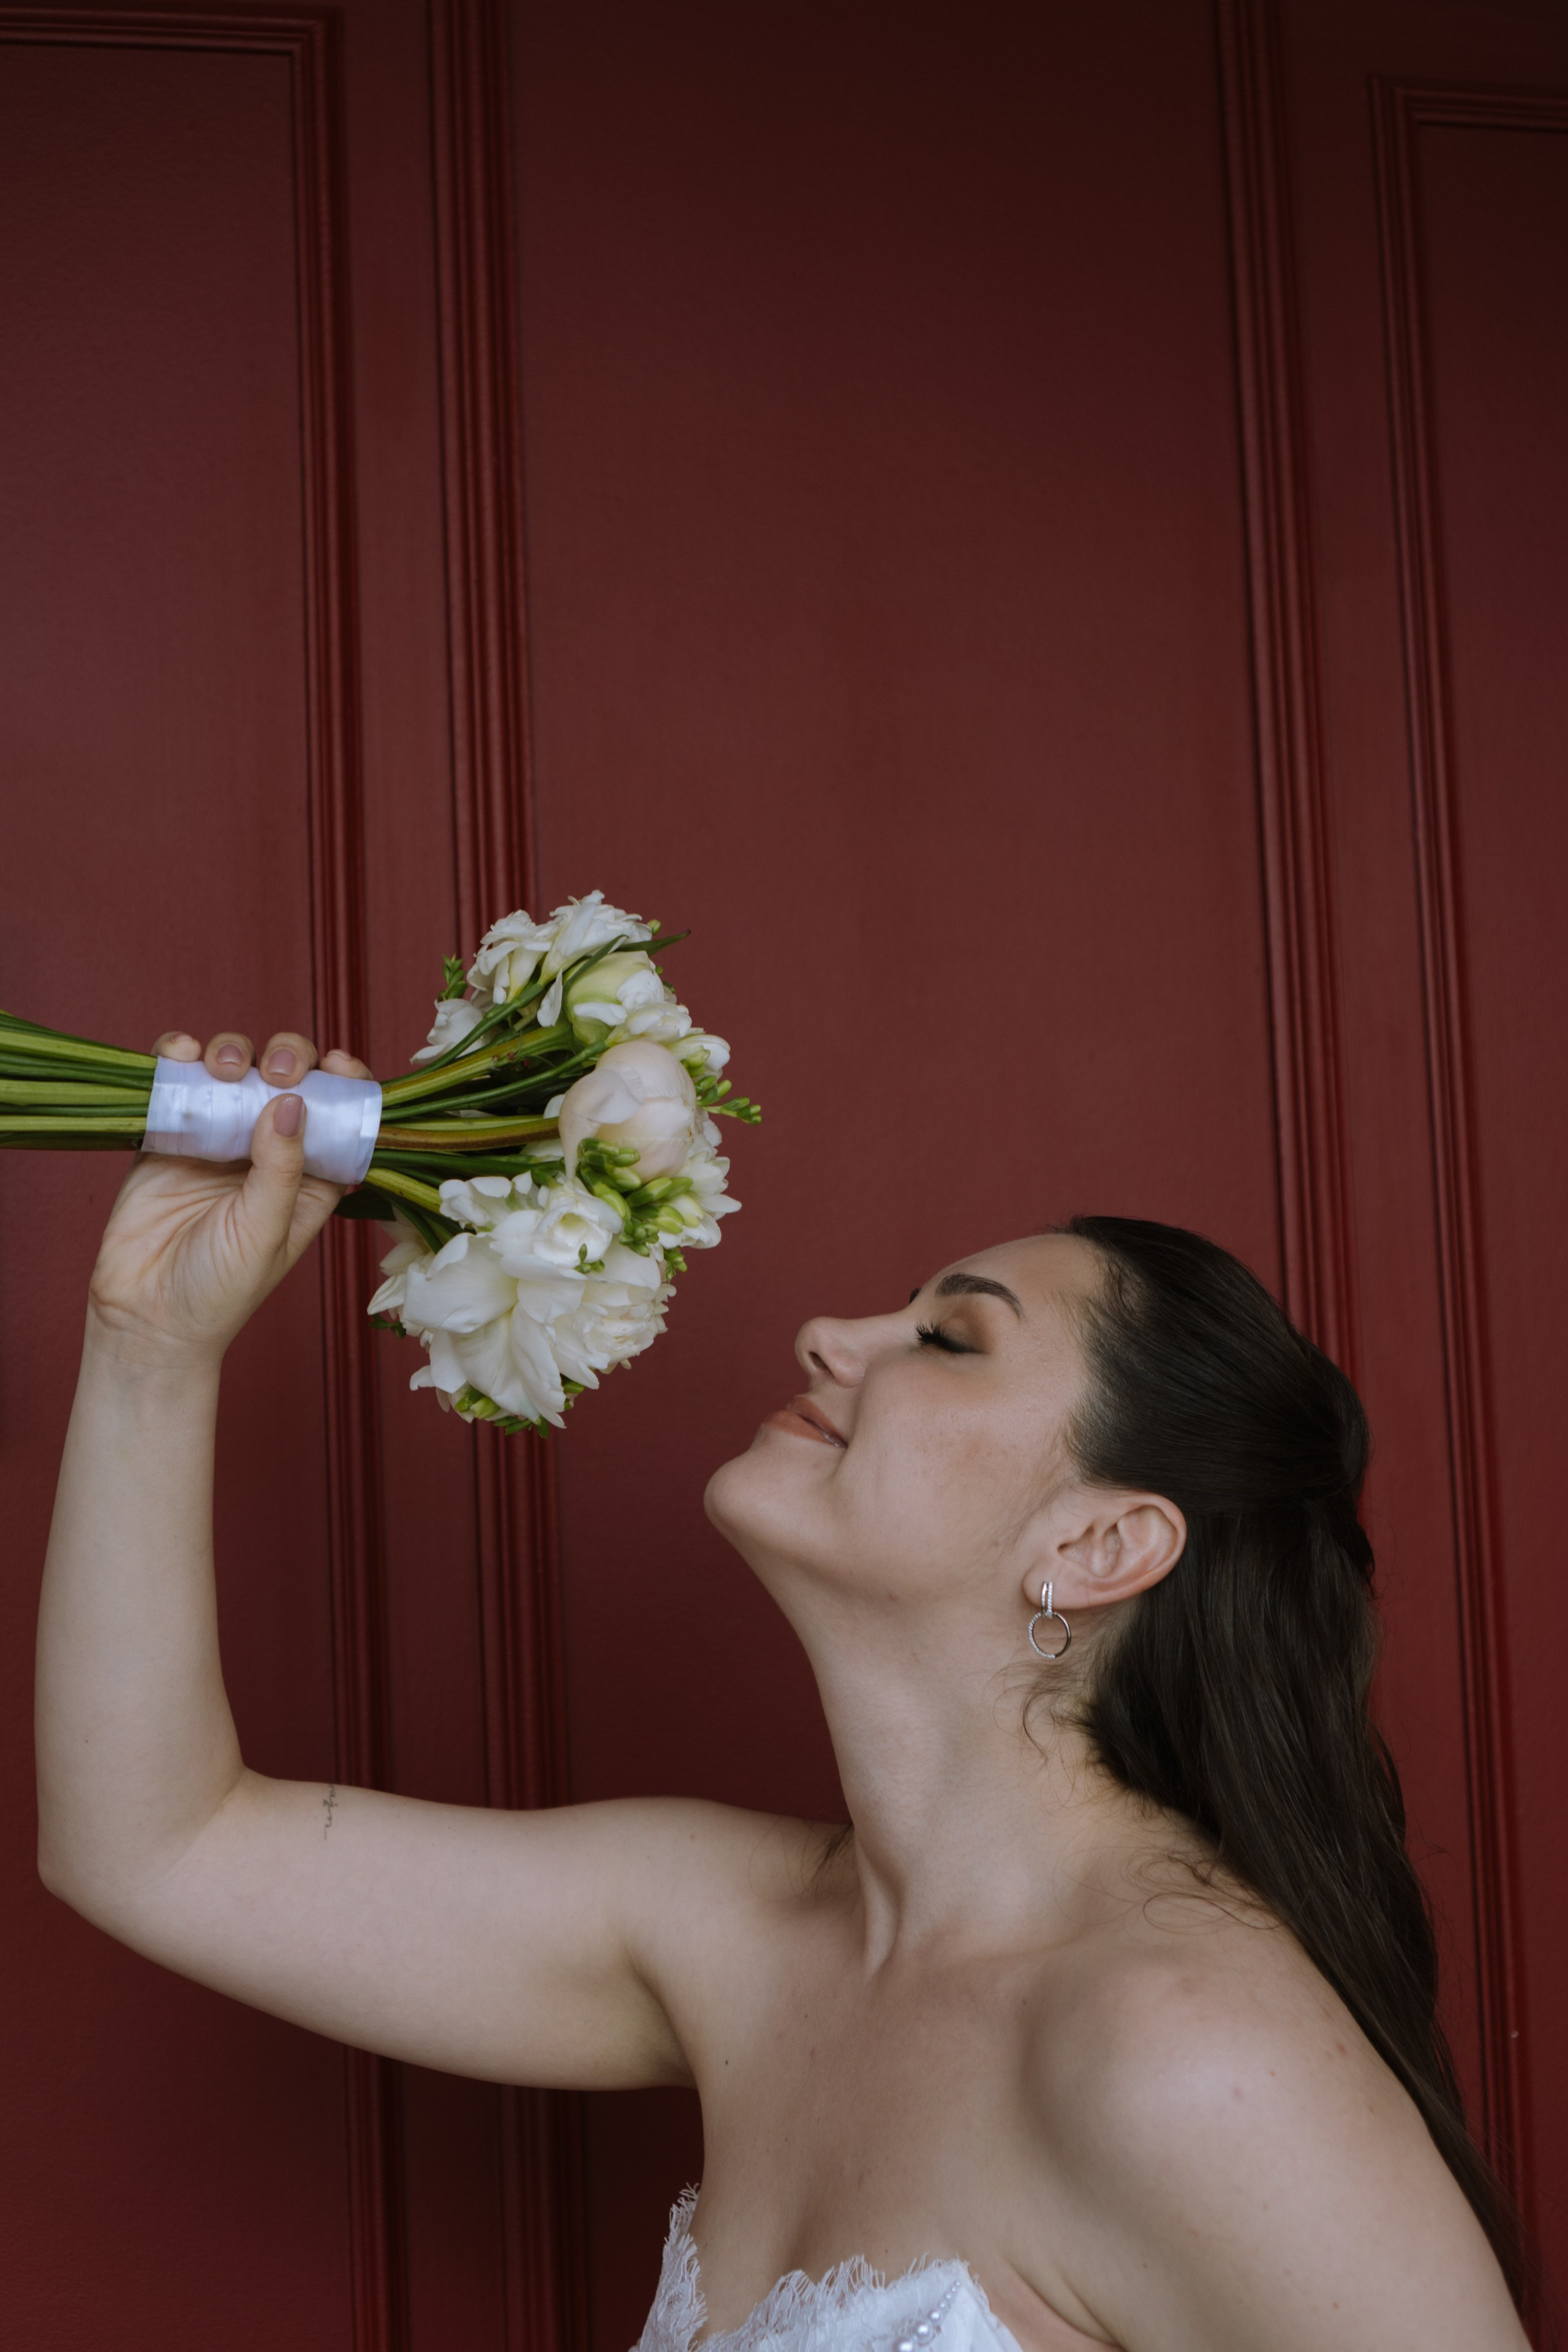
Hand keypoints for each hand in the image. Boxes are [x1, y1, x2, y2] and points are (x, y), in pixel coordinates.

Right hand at [86, 1028, 373, 1367]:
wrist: (145, 1317)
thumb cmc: (219, 1291)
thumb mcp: (265, 1231)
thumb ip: (281, 1167)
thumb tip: (294, 1101)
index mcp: (310, 1177)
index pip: (340, 1114)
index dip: (345, 1083)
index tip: (339, 1066)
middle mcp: (268, 1150)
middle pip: (289, 1079)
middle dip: (289, 1058)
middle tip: (277, 1071)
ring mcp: (218, 1138)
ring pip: (235, 1069)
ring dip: (234, 1052)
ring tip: (225, 1069)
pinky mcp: (169, 1134)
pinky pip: (178, 1082)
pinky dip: (180, 1056)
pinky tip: (182, 1056)